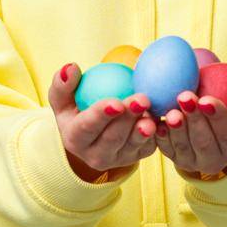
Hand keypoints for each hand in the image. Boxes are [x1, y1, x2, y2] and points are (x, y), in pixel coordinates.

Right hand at [49, 63, 157, 181]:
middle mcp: (95, 155)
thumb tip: (71, 68)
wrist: (94, 131)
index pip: (87, 127)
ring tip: (153, 116)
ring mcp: (118, 159)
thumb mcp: (63, 97)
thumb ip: (63, 83)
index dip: (101, 116)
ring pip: (133, 145)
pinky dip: (157, 133)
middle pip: (113, 138)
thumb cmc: (77, 108)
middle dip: (128, 119)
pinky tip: (164, 119)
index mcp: (75, 139)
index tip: (116, 102)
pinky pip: (149, 146)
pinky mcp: (136, 157)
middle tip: (142, 99)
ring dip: (144, 130)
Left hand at [156, 81, 226, 178]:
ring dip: (176, 129)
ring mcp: (194, 162)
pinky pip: (166, 149)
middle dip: (194, 120)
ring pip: (184, 147)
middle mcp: (217, 160)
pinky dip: (160, 136)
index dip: (217, 117)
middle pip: (204, 142)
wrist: (220, 128)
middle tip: (184, 97)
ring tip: (170, 110)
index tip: (206, 100)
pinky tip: (156, 120)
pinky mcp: (176, 158)